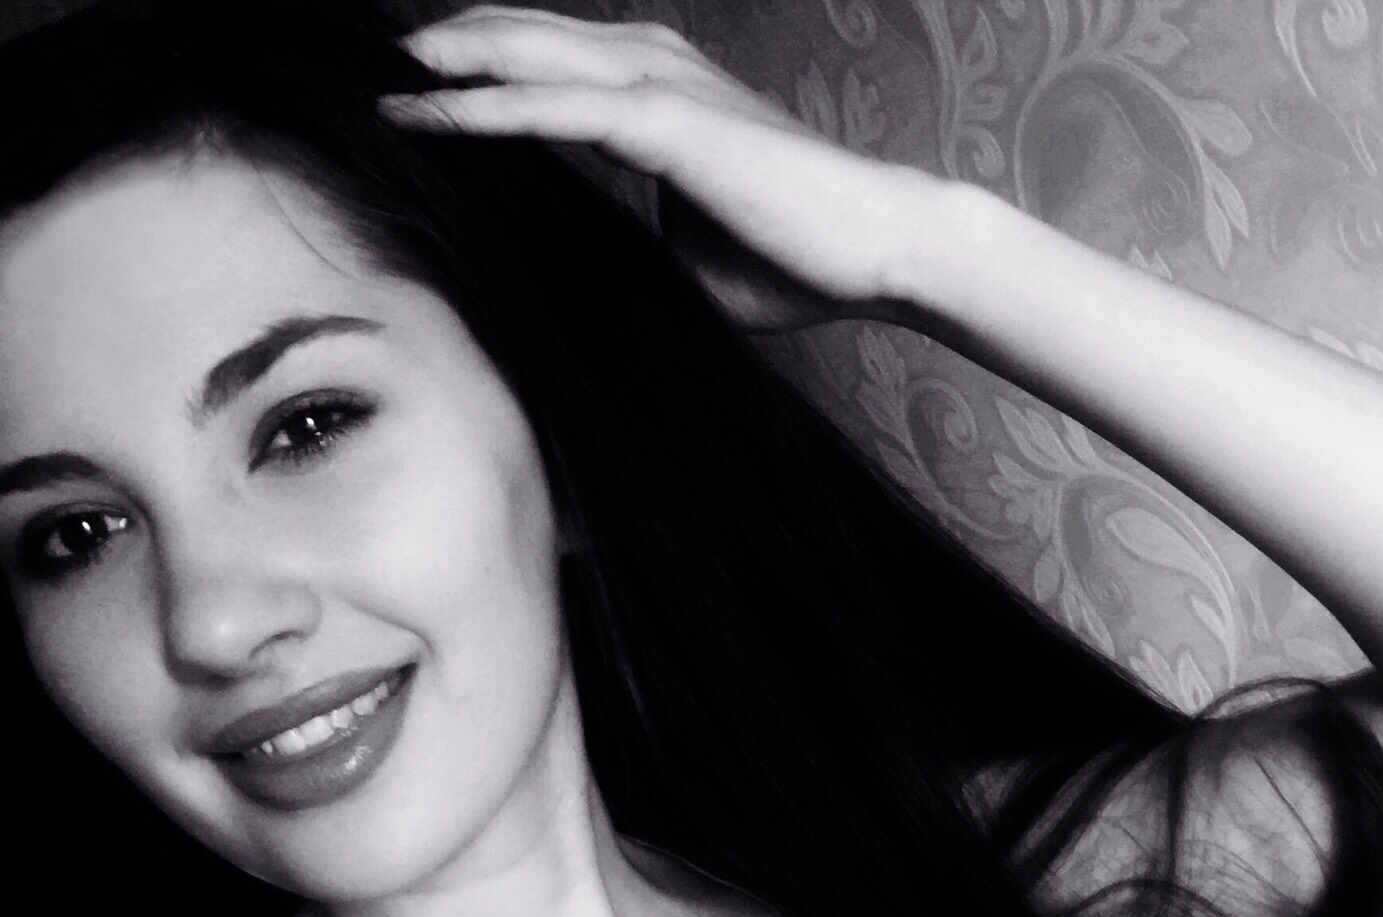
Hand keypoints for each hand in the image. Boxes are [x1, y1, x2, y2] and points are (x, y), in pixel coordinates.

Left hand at [380, 6, 944, 332]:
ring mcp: (659, 86)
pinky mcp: (665, 121)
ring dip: (452, 60)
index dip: (484, 72)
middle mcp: (655, 69)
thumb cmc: (798, 260)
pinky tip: (429, 110)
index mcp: (659, 94)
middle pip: (528, 38)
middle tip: (378, 66)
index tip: (419, 93)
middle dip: (451, 48)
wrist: (876, 247)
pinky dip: (486, 107)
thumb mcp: (691, 257)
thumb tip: (595, 283)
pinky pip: (553, 106)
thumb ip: (639, 244)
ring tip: (384, 73)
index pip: (551, 67)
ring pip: (530, 54)